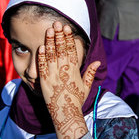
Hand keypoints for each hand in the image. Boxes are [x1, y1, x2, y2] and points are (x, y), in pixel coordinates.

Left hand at [38, 21, 100, 138]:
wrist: (65, 114)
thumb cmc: (76, 101)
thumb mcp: (86, 87)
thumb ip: (90, 73)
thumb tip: (98, 63)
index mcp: (74, 71)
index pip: (72, 51)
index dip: (69, 39)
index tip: (68, 29)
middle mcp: (64, 72)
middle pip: (61, 50)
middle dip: (59, 36)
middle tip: (57, 23)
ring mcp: (53, 76)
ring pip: (51, 55)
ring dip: (50, 42)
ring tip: (49, 30)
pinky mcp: (44, 81)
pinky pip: (42, 66)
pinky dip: (41, 56)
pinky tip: (41, 46)